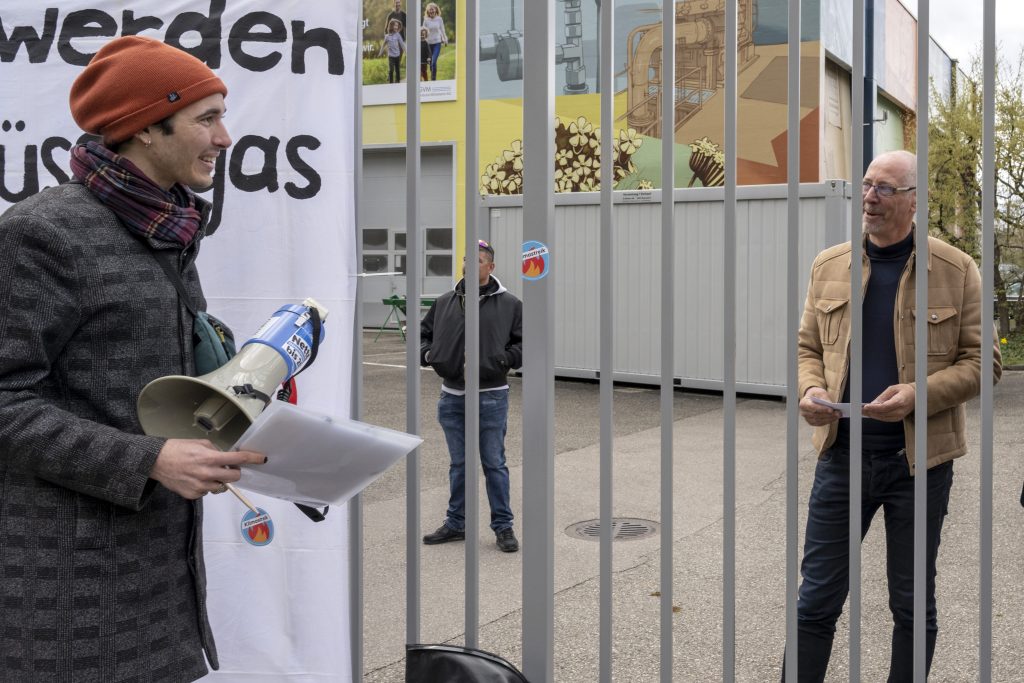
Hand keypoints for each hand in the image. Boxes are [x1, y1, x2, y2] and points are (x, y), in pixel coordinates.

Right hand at [150, 438, 265, 499]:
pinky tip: (195, 478)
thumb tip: (226, 457)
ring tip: (206, 473)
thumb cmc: (177, 449)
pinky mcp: (193, 495)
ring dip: (219, 480)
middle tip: (228, 467)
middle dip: (234, 471)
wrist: (156, 462)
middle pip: (234, 476)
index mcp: (210, 458)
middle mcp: (207, 473)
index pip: (238, 458)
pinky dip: (206, 486)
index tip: (262, 459)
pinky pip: (207, 492)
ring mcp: (201, 486)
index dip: (252, 458)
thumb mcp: (199, 444)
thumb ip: (216, 450)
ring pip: (221, 486)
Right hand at [799, 387, 840, 426]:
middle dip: (828, 414)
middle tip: (838, 413)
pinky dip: (828, 421)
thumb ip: (824, 397)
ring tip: (838, 415)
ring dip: (829, 418)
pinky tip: (834, 418)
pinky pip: (820, 423)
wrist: (813, 398)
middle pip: (816, 415)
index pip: (812, 407)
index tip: (831, 410)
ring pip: (819, 420)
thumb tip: (830, 404)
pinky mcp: (812, 422)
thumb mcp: (820, 392)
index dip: (822, 409)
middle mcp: (804, 412)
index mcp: (803, 403)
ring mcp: (807, 418)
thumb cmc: (816, 395)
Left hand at [863, 383, 914, 421]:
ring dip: (873, 415)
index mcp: (900, 401)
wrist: (915, 396)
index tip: (865, 406)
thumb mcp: (892, 388)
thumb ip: (883, 396)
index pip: (885, 407)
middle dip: (871, 412)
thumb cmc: (903, 390)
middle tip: (860, 409)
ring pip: (884, 418)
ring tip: (863, 411)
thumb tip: (873, 404)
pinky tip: (871, 413)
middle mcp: (901, 410)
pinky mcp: (898, 418)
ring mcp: (900, 415)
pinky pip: (886, 419)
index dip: (874, 408)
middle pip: (883, 413)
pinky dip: (878, 416)